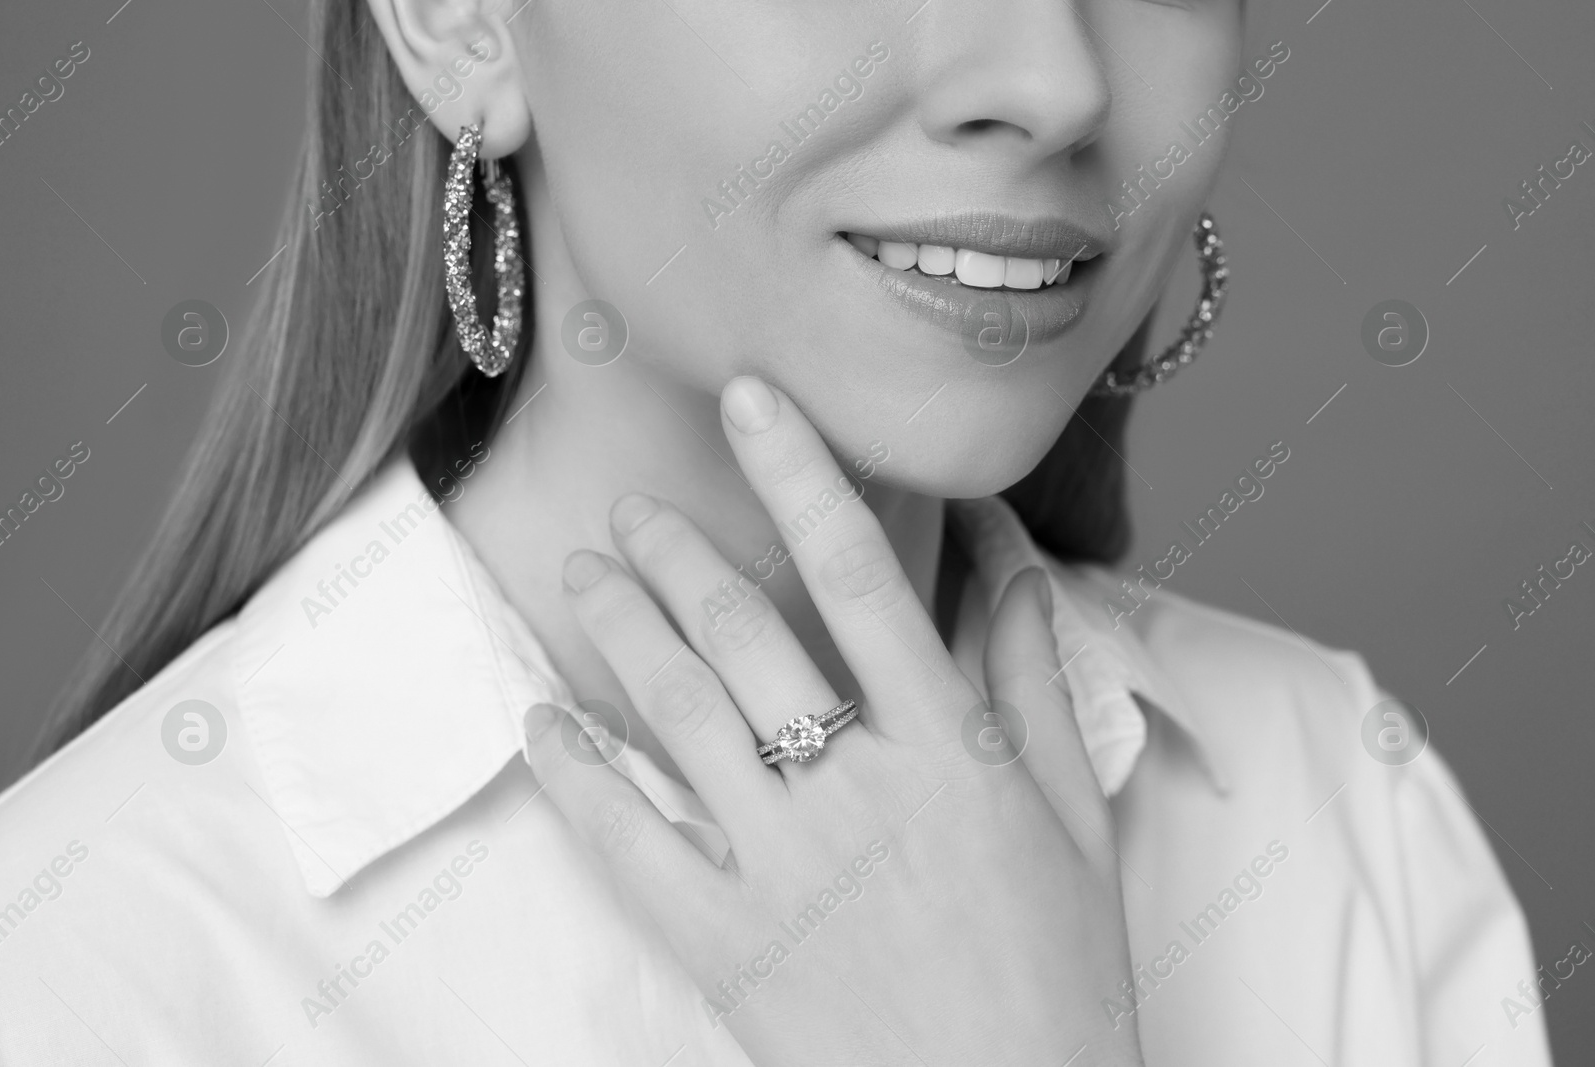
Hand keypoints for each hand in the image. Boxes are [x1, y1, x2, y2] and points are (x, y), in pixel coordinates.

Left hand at [523, 377, 1143, 1066]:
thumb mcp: (1071, 820)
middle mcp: (860, 793)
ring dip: (619, 632)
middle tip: (628, 506)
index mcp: (951, 751)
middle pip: (744, 635)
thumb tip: (1013, 559)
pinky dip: (576, 777)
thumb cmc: (1057, 973)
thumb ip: (1035, 679)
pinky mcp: (727, 947)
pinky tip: (540, 719)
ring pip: (678, 718)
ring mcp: (784, 872)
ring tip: (582, 573)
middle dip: (675, 553)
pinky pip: (630, 845)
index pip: (861, 576)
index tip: (749, 400)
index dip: (800, 474)